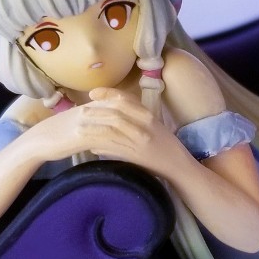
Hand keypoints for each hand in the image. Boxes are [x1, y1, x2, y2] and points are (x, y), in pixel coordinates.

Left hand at [71, 87, 190, 175]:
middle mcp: (144, 125)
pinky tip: (90, 147)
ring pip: (113, 129)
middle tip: (81, 111)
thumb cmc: (166, 146)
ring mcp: (139, 140)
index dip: (108, 93)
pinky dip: (101, 145)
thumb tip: (110, 120)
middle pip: (117, 113)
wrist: (178, 165)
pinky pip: (115, 147)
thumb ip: (134, 120)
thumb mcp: (153, 127)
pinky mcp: (136, 155)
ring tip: (80, 127)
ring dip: (94, 128)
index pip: (126, 99)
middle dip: (97, 111)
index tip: (93, 93)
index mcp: (149, 115)